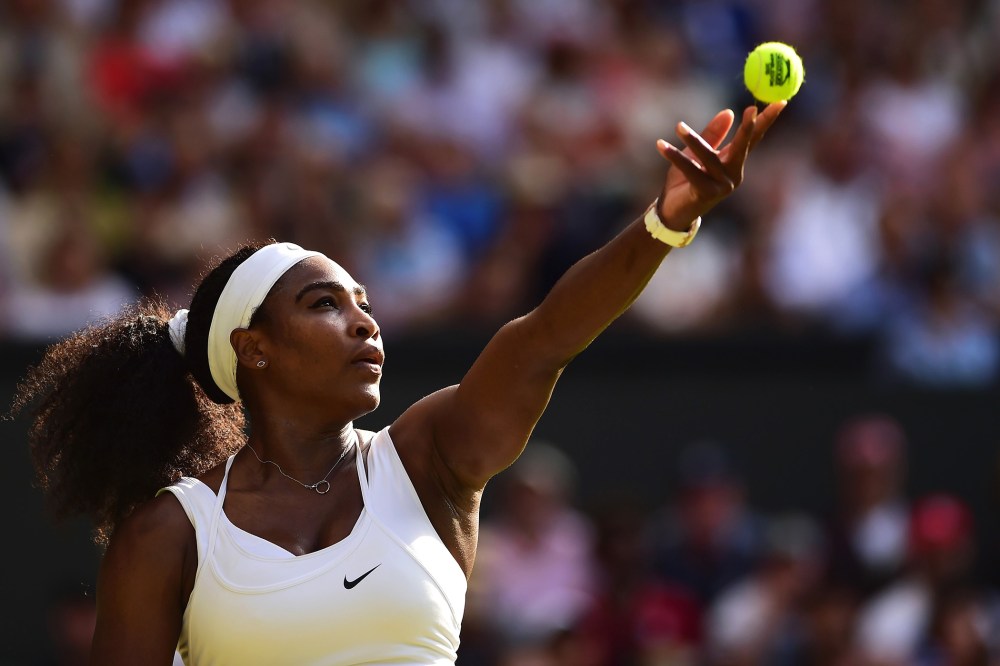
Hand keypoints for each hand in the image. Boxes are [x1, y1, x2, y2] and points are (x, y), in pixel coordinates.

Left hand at [655, 102, 784, 229]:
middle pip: (743, 147)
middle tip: (751, 109)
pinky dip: (675, 157)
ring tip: (678, 126)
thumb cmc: (685, 181)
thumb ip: (713, 135)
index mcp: (733, 163)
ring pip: (708, 156)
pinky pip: (690, 170)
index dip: (766, 121)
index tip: (780, 102)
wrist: (672, 212)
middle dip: (748, 128)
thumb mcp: (697, 154)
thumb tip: (730, 112)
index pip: (753, 139)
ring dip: (692, 140)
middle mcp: (733, 175)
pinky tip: (661, 145)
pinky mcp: (706, 194)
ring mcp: (722, 186)